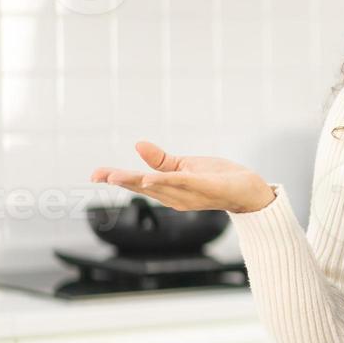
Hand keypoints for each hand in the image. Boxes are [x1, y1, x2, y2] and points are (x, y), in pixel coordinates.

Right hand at [90, 141, 276, 213]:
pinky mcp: (205, 187)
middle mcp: (176, 197)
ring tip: (115, 175)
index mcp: (168, 191)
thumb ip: (160, 160)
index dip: (117, 179)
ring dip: (136, 181)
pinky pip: (183, 183)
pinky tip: (151, 178)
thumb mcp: (184, 166)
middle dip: (120, 180)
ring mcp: (190, 194)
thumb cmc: (218, 178)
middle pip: (144, 187)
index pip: (139, 184)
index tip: (95, 174)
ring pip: (159, 186)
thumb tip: (138, 145)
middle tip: (97, 174)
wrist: (248, 188)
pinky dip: (166, 181)